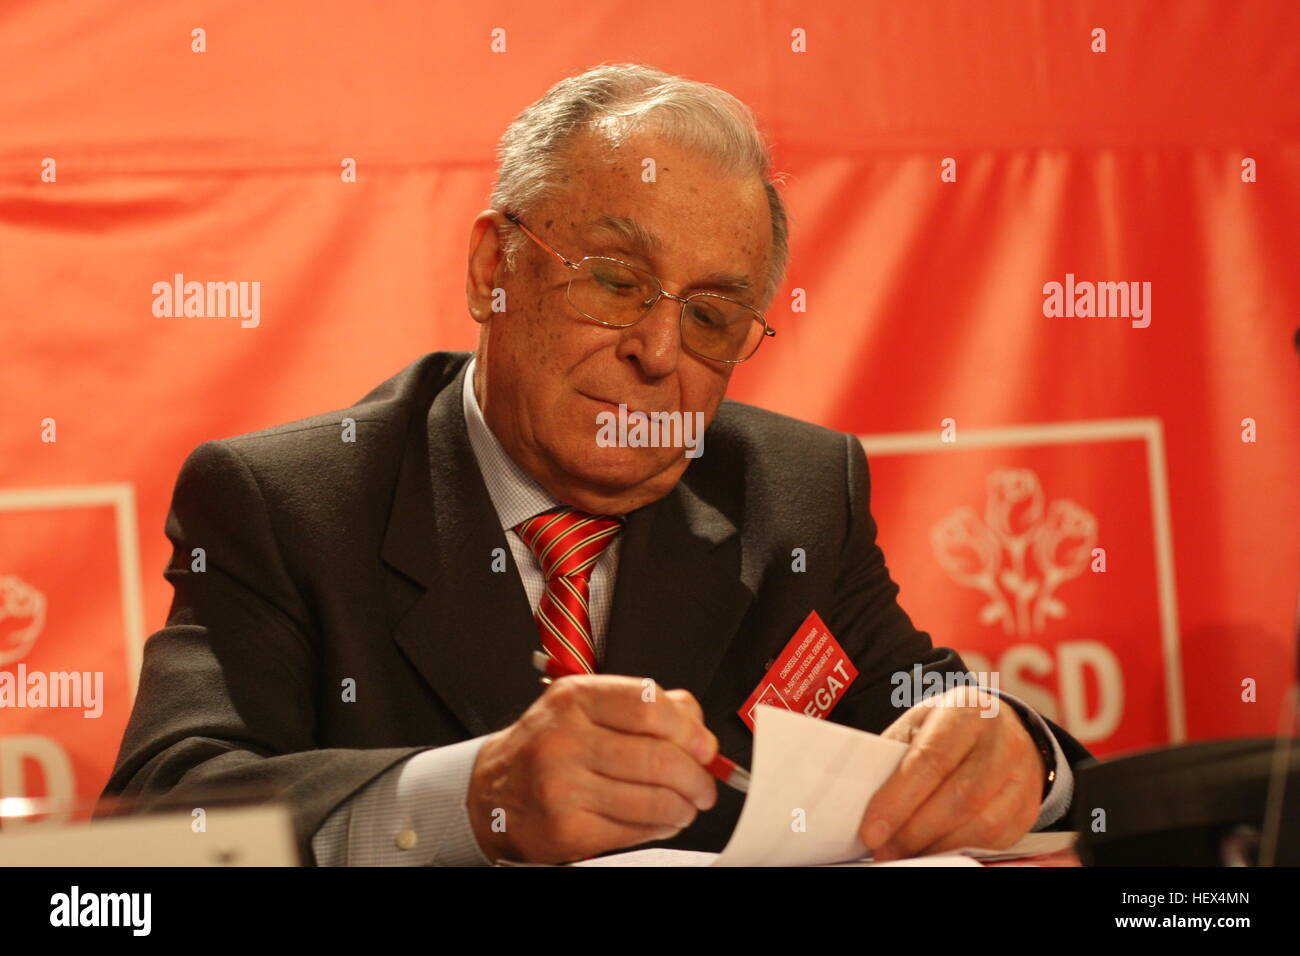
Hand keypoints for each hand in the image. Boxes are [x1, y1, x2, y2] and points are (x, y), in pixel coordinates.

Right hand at [466, 675, 718, 863]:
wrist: (493, 790)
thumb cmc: (548, 744)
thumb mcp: (586, 706)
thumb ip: (644, 707)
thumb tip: (697, 729)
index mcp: (575, 699)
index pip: (649, 706)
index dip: (690, 730)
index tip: (705, 746)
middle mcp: (565, 739)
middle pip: (658, 757)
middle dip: (696, 776)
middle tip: (705, 785)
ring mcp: (563, 787)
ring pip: (652, 799)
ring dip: (683, 806)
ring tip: (688, 804)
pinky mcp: (567, 829)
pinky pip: (634, 831)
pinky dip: (661, 827)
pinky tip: (663, 819)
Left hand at [858, 685, 1043, 860]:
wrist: (1005, 727)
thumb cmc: (951, 727)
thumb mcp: (921, 721)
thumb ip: (896, 751)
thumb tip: (864, 794)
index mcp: (968, 711)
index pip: (931, 760)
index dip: (898, 800)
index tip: (871, 831)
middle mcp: (1002, 743)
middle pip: (959, 798)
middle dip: (914, 832)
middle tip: (883, 850)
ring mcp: (1022, 777)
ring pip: (980, 825)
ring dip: (936, 846)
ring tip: (904, 853)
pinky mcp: (1028, 807)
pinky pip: (995, 840)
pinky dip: (959, 850)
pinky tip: (934, 850)